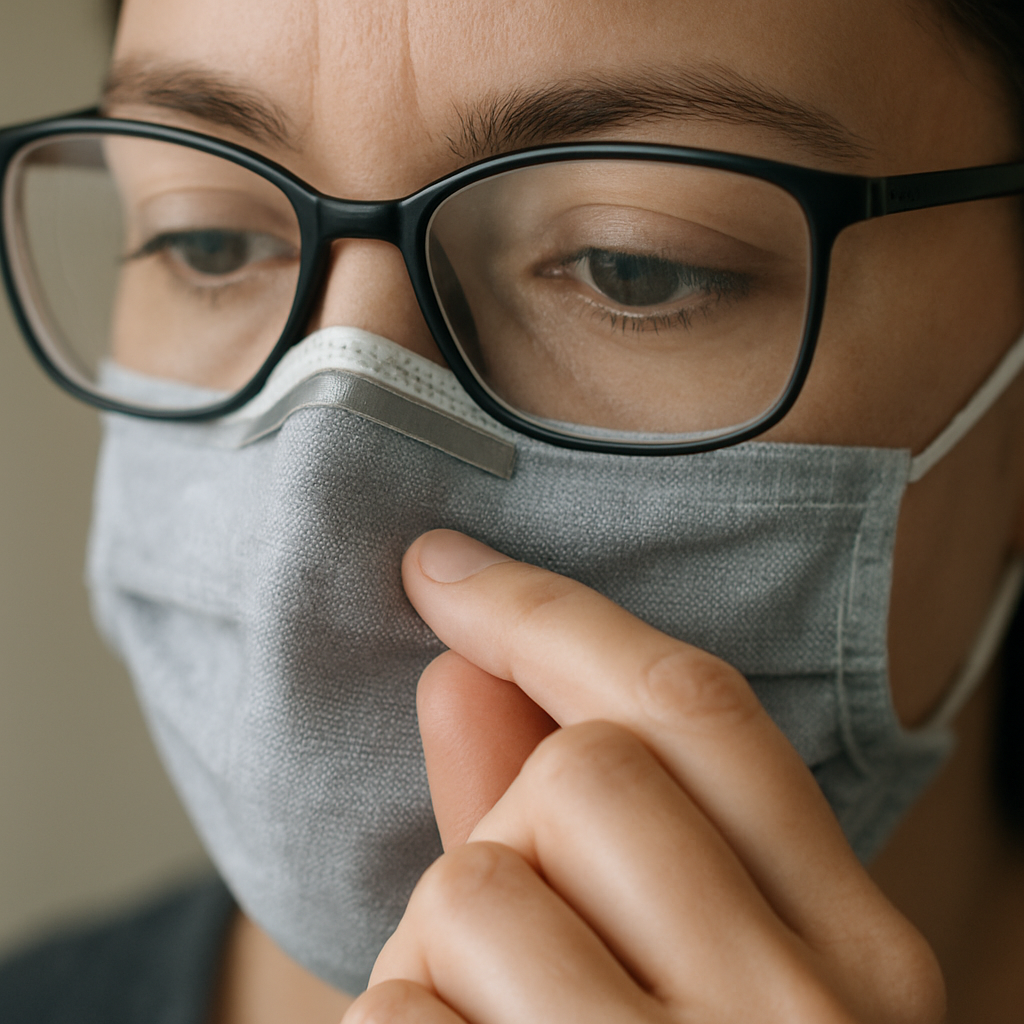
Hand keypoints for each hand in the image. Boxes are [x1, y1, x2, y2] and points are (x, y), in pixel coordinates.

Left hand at [342, 530, 943, 1023]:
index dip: (549, 614)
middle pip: (578, 780)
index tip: (440, 568)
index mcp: (858, 954)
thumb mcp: (686, 977)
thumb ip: (564, 820)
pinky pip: (401, 1020)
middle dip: (507, 830)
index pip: (693, 709)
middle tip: (524, 931)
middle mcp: (807, 1022)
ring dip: (436, 955)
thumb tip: (462, 666)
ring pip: (472, 893)